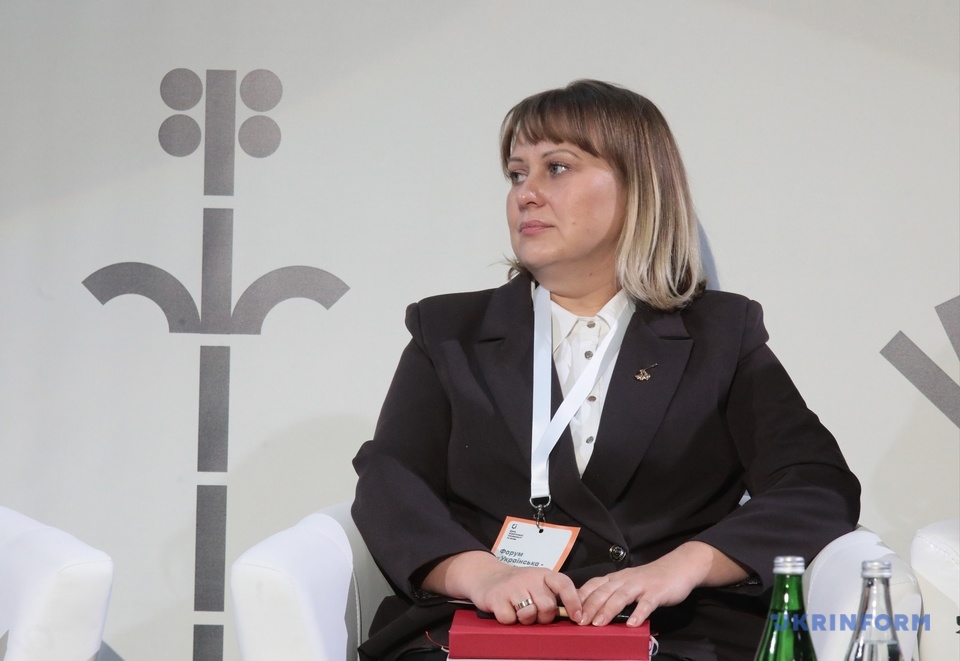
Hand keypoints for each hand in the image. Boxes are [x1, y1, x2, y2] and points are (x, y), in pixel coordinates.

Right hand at [421, 550, 581, 624]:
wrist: (487, 576)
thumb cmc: (519, 585)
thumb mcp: (539, 584)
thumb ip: (556, 595)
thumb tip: (580, 612)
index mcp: (544, 575)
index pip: (564, 584)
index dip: (573, 601)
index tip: (578, 617)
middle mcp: (529, 578)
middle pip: (547, 606)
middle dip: (543, 617)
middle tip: (535, 613)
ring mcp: (512, 587)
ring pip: (529, 614)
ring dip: (525, 619)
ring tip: (519, 611)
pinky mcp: (496, 597)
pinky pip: (509, 619)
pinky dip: (508, 620)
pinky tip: (506, 610)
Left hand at [577, 541, 747, 626]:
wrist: (678, 567)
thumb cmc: (650, 579)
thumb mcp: (628, 584)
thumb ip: (612, 594)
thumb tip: (592, 611)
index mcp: (616, 578)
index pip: (593, 585)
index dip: (580, 598)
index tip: (567, 611)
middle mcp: (625, 579)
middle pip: (603, 591)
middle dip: (589, 607)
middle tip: (578, 622)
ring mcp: (641, 585)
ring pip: (621, 596)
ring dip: (608, 610)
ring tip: (598, 624)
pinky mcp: (657, 592)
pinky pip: (647, 603)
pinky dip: (638, 613)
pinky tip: (632, 624)